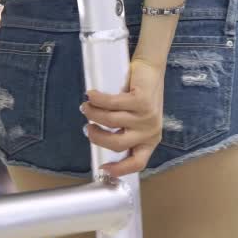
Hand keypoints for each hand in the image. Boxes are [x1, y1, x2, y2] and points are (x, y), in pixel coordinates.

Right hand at [81, 57, 164, 177]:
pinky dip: (97, 99)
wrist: (151, 67)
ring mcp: (147, 116)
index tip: (102, 168)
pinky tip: (91, 95)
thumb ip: (124, 131)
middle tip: (87, 127)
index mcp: (150, 140)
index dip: (120, 169)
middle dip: (96, 137)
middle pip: (116, 144)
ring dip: (93, 114)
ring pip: (110, 121)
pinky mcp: (141, 100)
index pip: (137, 163)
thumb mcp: (136, 119)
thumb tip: (97, 139)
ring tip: (86, 107)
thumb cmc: (141, 94)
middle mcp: (150, 131)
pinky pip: (112, 104)